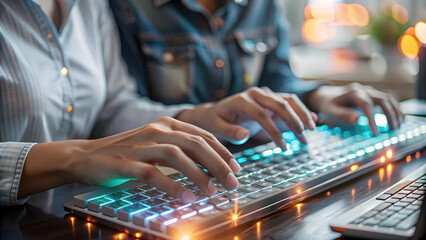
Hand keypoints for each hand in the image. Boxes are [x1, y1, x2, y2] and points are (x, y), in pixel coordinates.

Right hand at [19, 117, 239, 202]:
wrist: (86, 156)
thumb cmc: (126, 152)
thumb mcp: (155, 143)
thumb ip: (180, 149)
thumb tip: (210, 165)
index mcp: (167, 124)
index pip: (202, 135)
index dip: (222, 151)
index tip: (236, 167)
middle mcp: (156, 130)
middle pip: (195, 144)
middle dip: (218, 163)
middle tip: (232, 182)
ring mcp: (140, 145)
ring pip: (177, 156)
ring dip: (198, 174)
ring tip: (212, 191)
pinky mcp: (126, 163)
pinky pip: (153, 174)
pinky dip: (172, 186)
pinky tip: (186, 198)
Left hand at [177, 87, 316, 149]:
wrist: (213, 112)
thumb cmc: (214, 121)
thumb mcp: (216, 128)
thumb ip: (230, 132)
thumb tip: (245, 135)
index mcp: (241, 100)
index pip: (261, 114)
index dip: (273, 130)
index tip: (282, 147)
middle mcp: (255, 94)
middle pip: (279, 103)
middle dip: (294, 120)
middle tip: (304, 138)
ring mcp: (264, 95)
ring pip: (288, 100)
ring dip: (302, 114)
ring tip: (312, 130)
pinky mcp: (270, 99)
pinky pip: (289, 102)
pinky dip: (301, 110)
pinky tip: (314, 120)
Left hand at [307, 83, 403, 134]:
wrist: (327, 97)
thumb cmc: (328, 106)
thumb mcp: (331, 112)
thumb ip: (343, 115)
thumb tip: (357, 119)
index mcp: (352, 92)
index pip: (367, 104)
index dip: (373, 119)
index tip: (376, 133)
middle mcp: (363, 90)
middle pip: (382, 99)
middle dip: (389, 114)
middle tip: (393, 130)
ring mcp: (369, 91)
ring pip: (388, 98)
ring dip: (395, 111)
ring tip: (398, 126)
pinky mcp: (373, 96)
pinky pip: (388, 100)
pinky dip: (395, 109)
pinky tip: (400, 120)